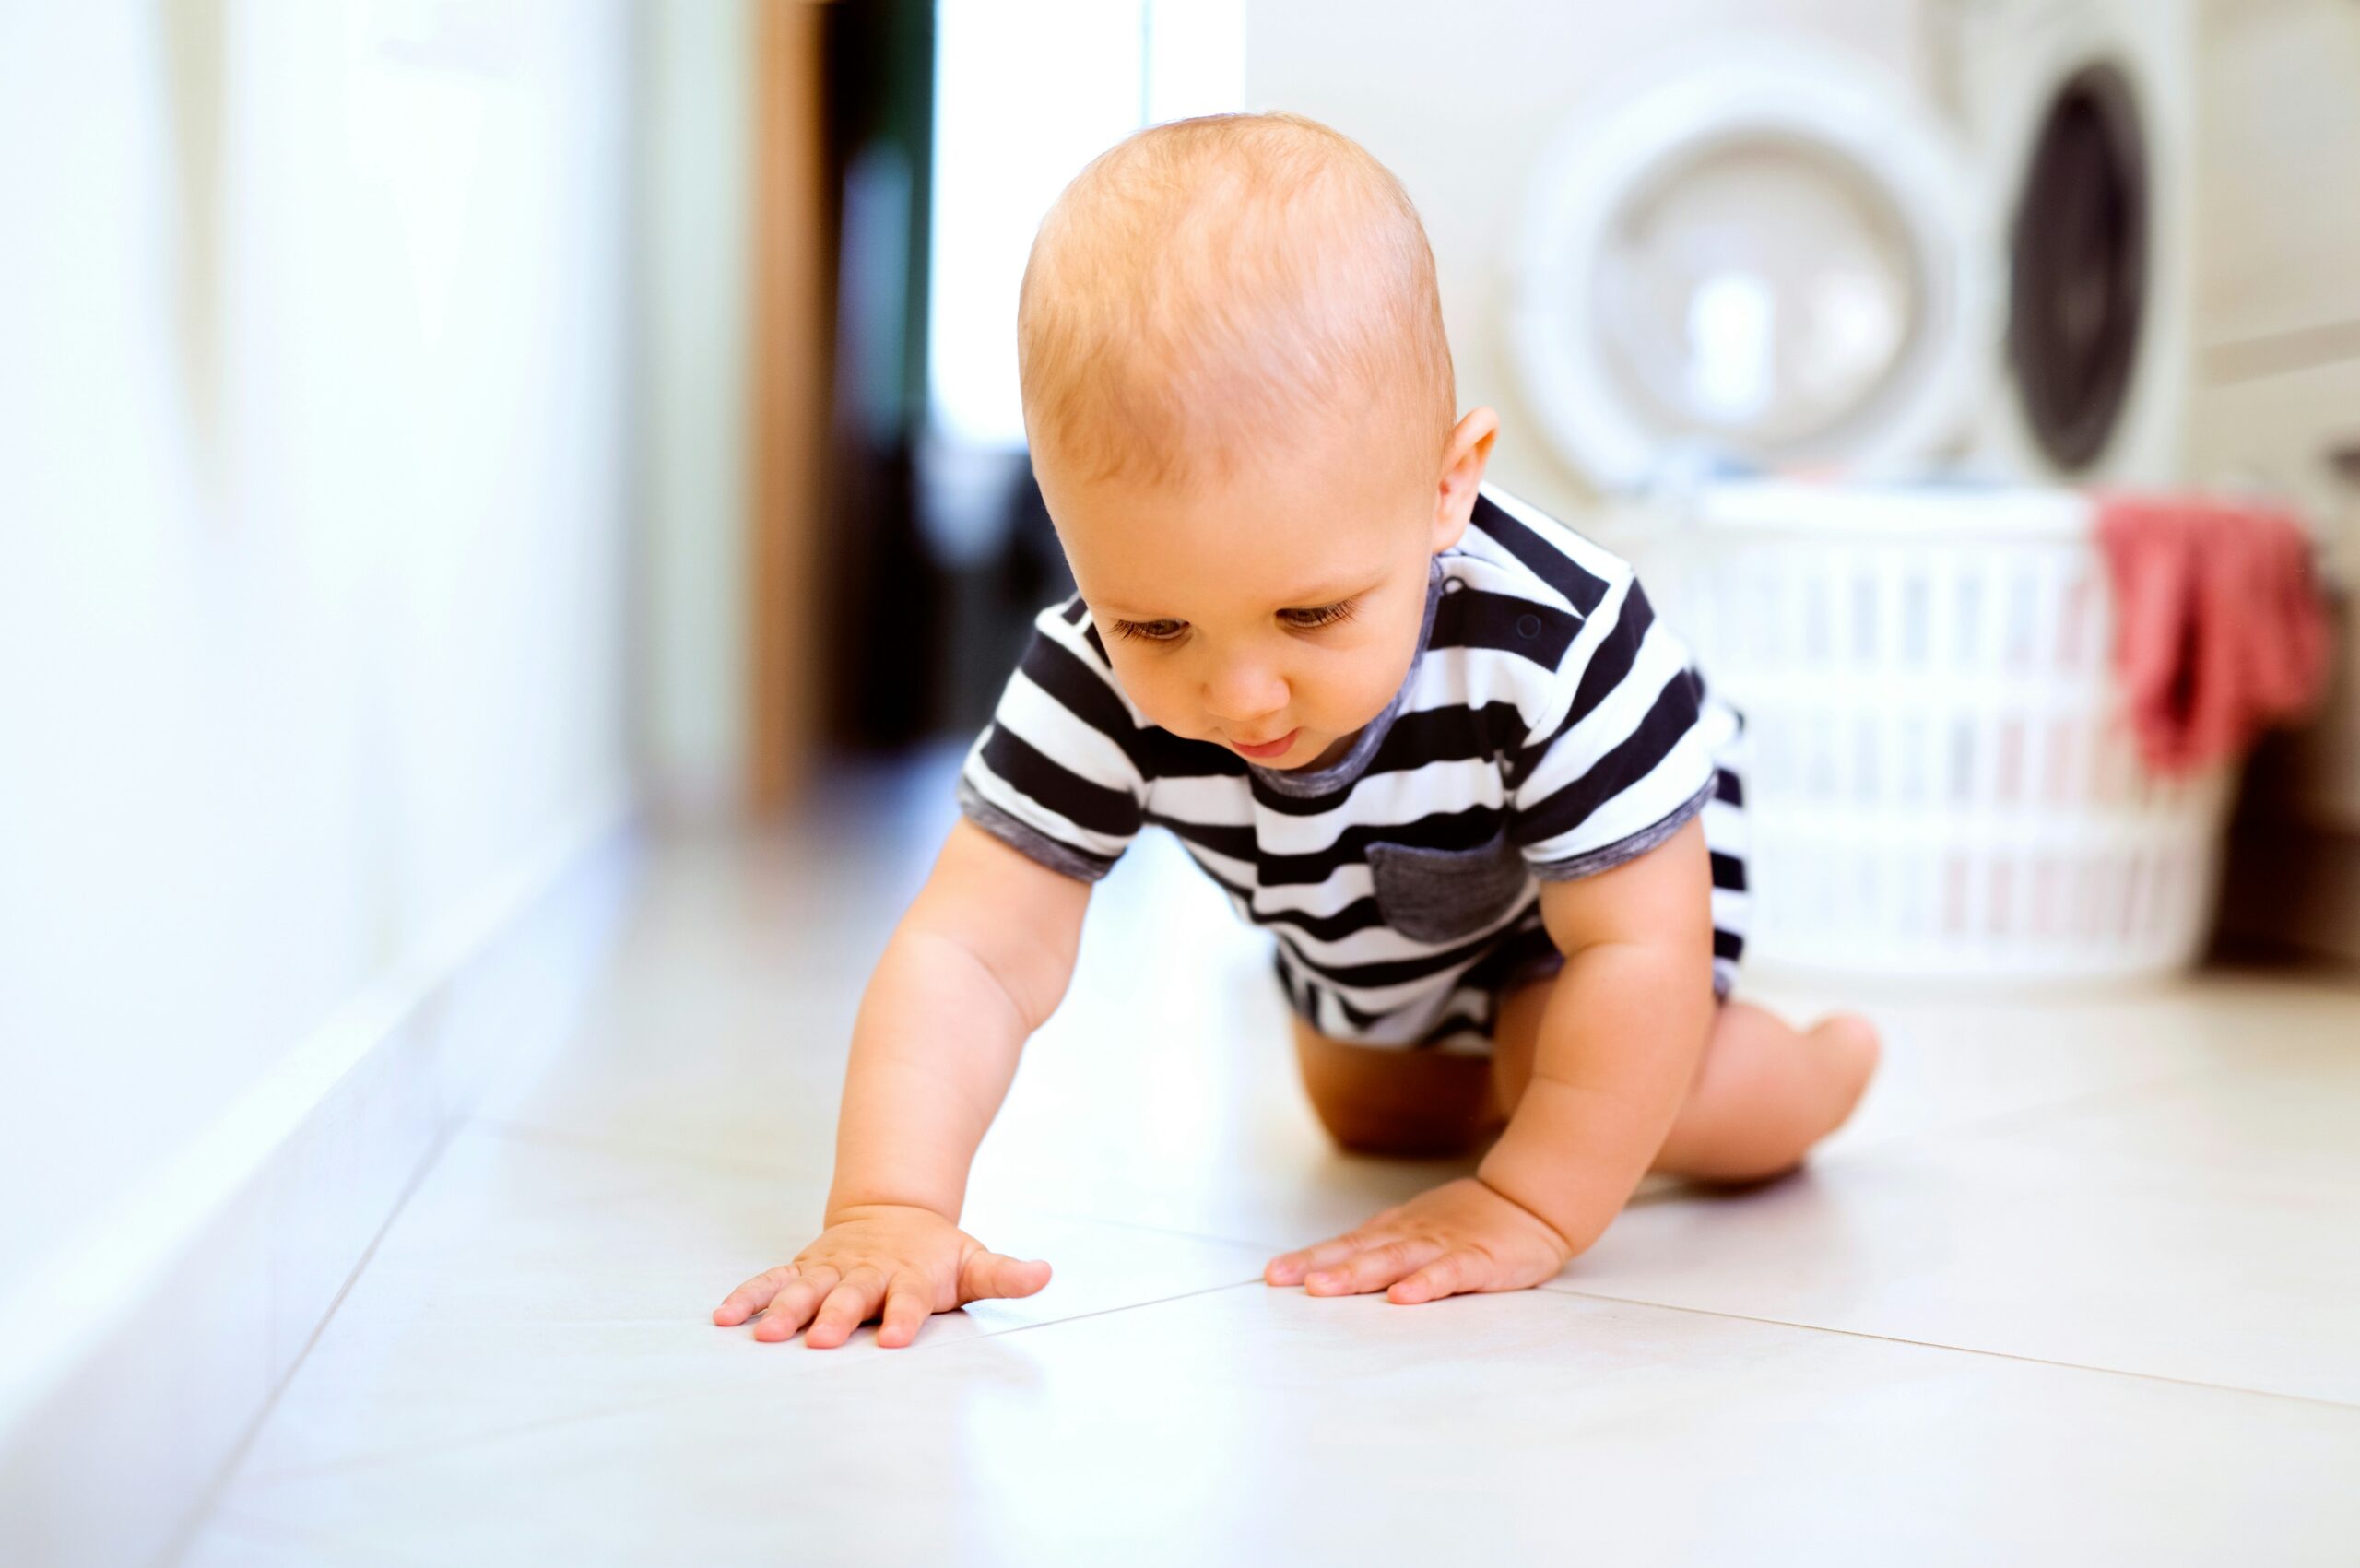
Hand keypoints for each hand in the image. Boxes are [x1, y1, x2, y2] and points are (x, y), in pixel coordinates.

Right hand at [713, 1203, 1050, 1347]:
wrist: (894, 1214)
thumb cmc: (936, 1254)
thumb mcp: (973, 1262)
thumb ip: (1004, 1274)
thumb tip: (1045, 1274)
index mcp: (909, 1275)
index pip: (910, 1298)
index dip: (905, 1317)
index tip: (898, 1339)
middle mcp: (866, 1273)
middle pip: (852, 1296)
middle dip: (837, 1317)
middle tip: (819, 1340)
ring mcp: (832, 1270)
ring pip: (805, 1289)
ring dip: (784, 1310)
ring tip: (764, 1335)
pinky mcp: (804, 1269)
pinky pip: (771, 1282)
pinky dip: (748, 1296)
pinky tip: (724, 1318)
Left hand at [1262, 1176, 1575, 1304]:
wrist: (1529, 1204)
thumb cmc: (1465, 1223)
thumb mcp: (1414, 1232)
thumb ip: (1377, 1250)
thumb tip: (1326, 1270)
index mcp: (1394, 1233)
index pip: (1344, 1245)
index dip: (1308, 1258)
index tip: (1272, 1274)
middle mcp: (1410, 1236)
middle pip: (1359, 1251)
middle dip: (1319, 1266)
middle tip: (1283, 1280)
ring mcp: (1443, 1246)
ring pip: (1394, 1260)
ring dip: (1357, 1273)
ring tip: (1323, 1287)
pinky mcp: (1478, 1260)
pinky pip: (1448, 1273)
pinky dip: (1424, 1284)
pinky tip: (1402, 1298)